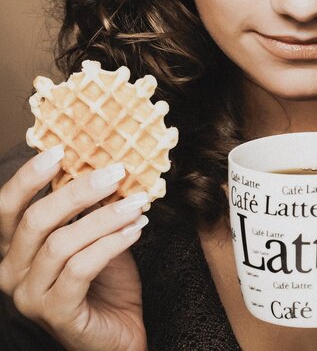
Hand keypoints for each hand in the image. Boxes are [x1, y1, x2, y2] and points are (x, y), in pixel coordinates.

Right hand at [0, 144, 147, 350]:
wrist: (118, 332)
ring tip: (137, 203)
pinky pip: (81, 269)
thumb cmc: (104, 279)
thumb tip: (105, 163)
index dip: (29, 177)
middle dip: (79, 191)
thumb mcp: (94, 233)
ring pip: (61, 244)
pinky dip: (112, 243)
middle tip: (116, 172)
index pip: (7, 208)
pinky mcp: (55, 313)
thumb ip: (89, 206)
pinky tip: (136, 229)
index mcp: (17, 248)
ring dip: (105, 217)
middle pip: (37, 220)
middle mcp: (12, 272)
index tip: (59, 150)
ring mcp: (30, 296)